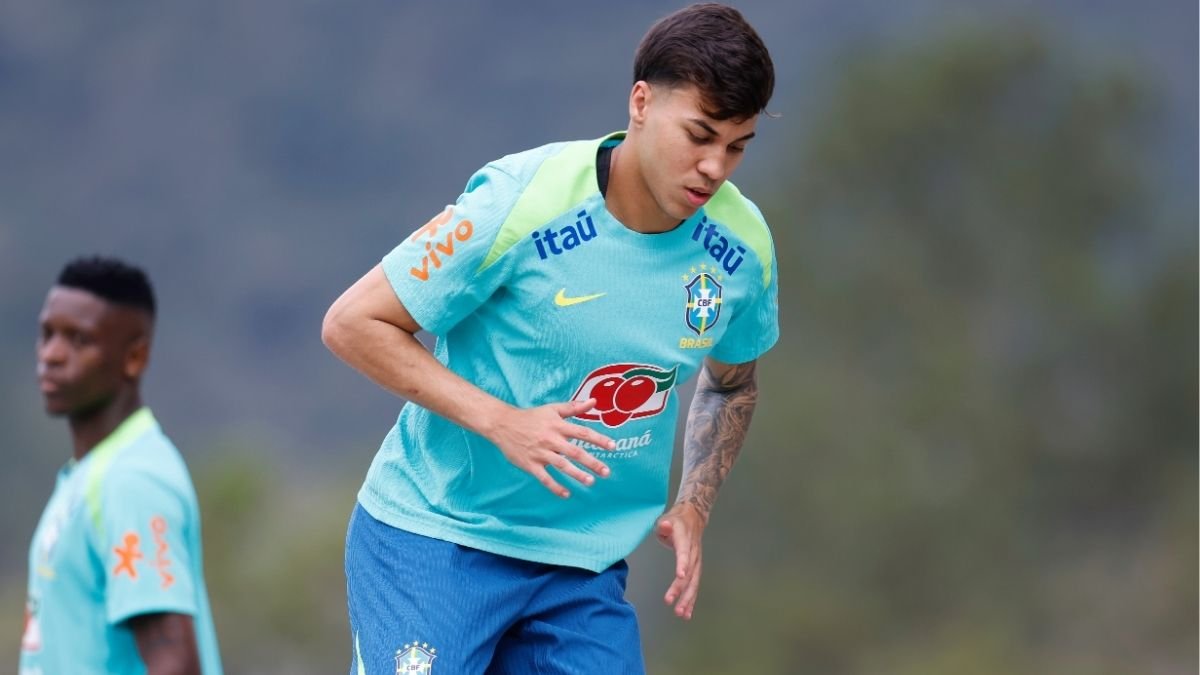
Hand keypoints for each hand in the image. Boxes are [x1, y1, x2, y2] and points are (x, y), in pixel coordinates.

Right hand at [488, 398, 615, 497]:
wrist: (503, 424)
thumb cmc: (531, 416)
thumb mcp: (552, 409)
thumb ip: (574, 407)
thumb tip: (594, 402)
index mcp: (558, 425)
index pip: (582, 432)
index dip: (598, 439)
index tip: (613, 447)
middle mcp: (551, 439)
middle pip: (575, 452)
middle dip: (592, 462)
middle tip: (606, 472)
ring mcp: (540, 453)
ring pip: (561, 465)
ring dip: (576, 474)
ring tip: (590, 482)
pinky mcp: (530, 464)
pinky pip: (544, 478)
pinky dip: (555, 487)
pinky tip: (566, 494)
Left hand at [656, 502, 706, 619]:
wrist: (693, 517)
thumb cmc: (675, 521)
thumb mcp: (666, 519)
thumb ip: (664, 525)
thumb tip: (665, 526)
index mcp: (685, 538)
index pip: (684, 551)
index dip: (683, 563)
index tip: (680, 576)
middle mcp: (693, 552)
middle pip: (689, 572)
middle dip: (682, 589)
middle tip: (673, 604)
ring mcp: (696, 561)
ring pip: (693, 581)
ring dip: (688, 598)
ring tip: (681, 613)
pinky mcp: (696, 568)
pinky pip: (694, 585)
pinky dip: (690, 599)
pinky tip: (686, 613)